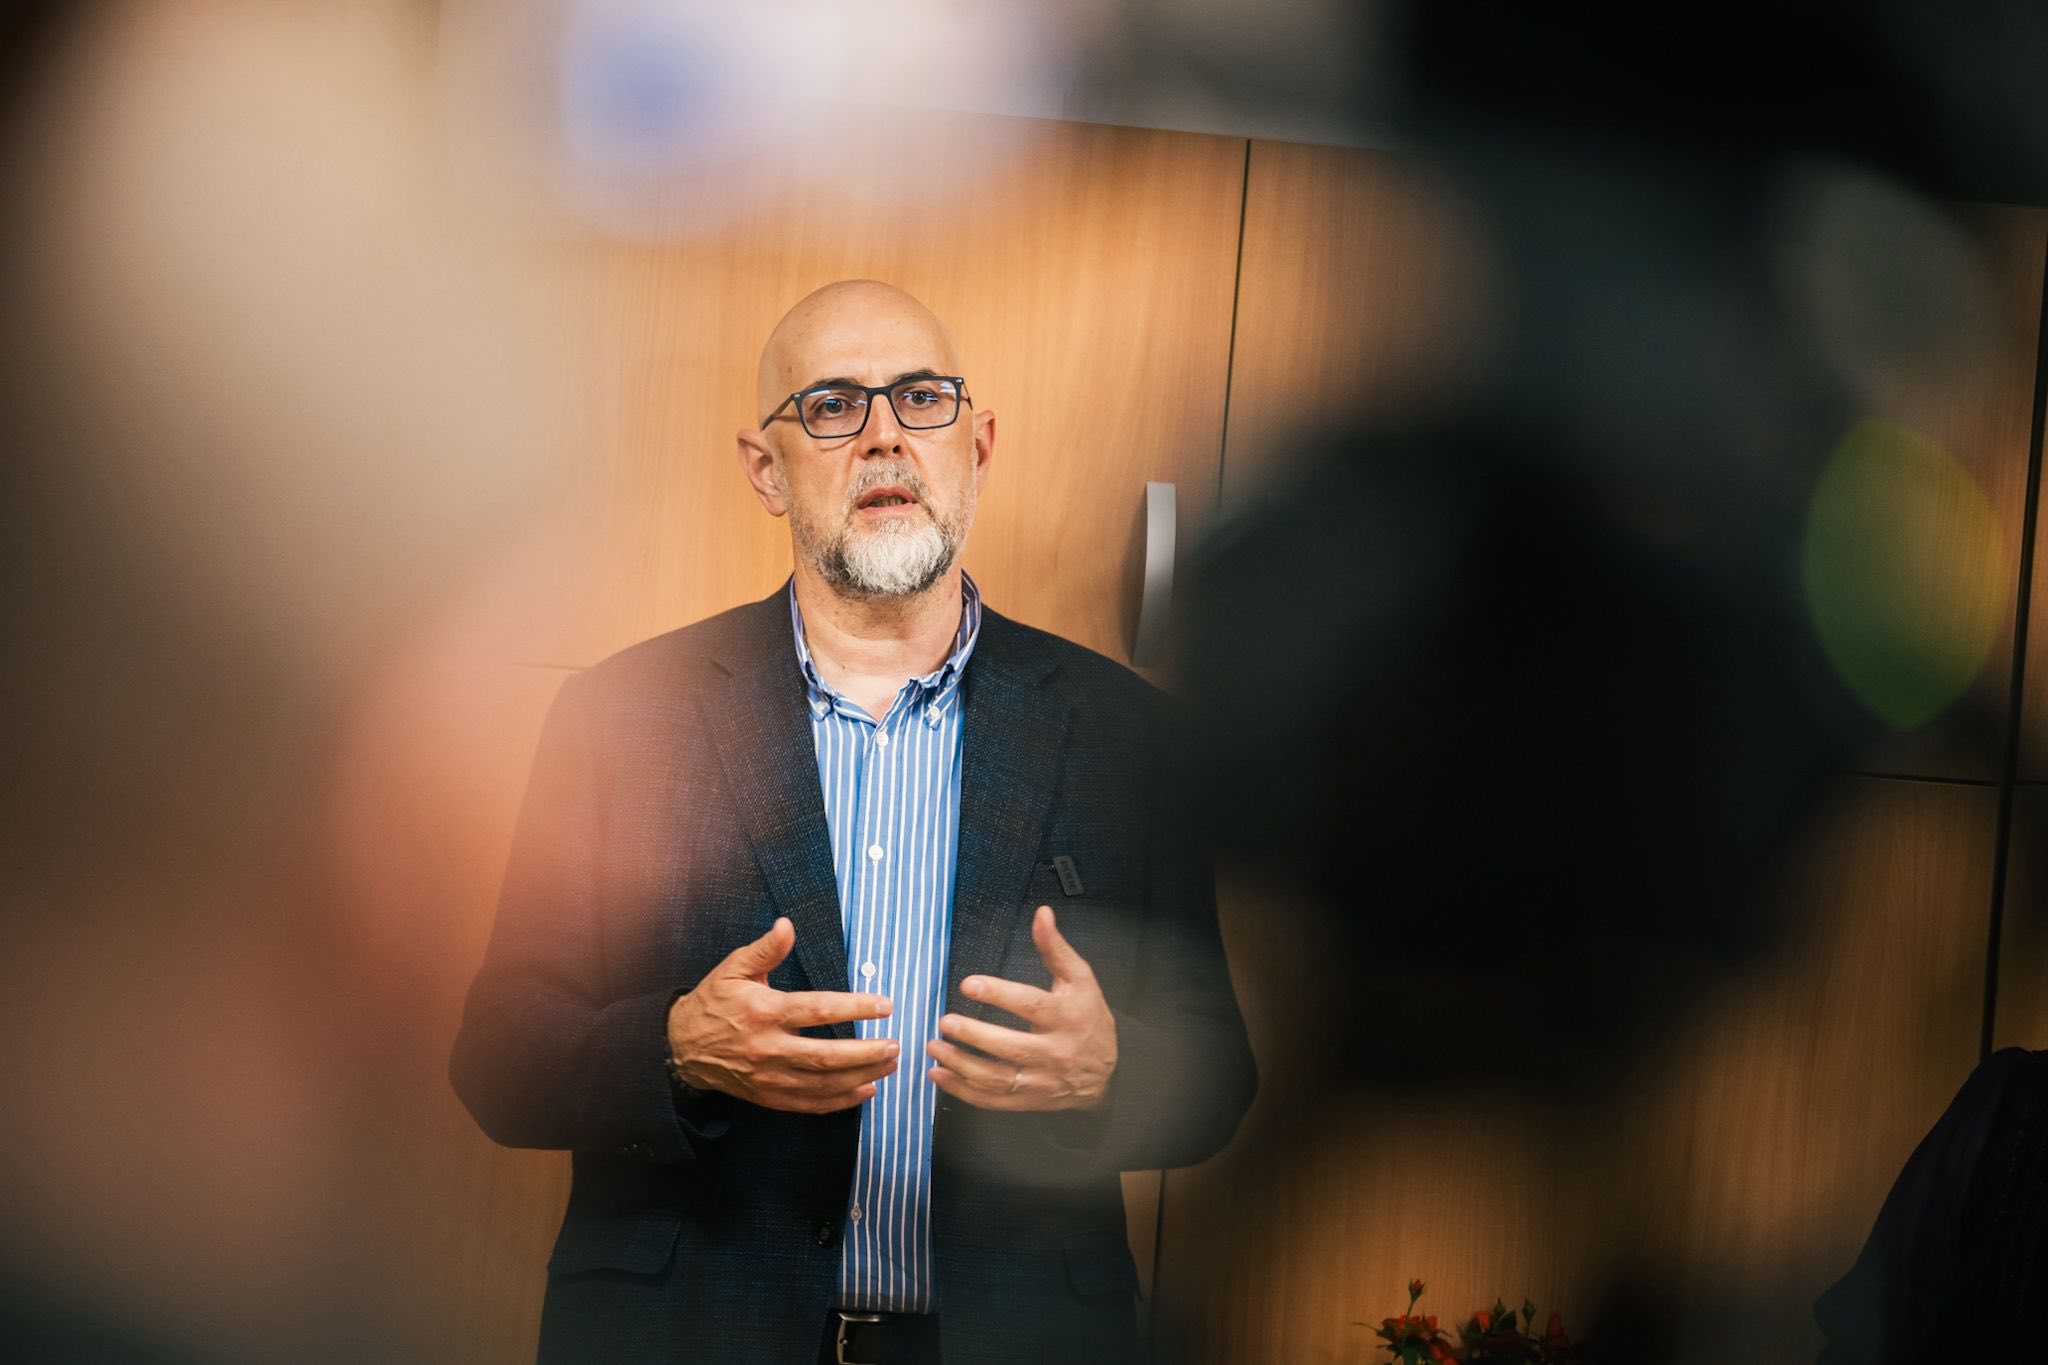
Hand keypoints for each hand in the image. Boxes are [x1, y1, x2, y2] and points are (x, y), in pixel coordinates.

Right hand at [667, 917, 896, 1113]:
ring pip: (822, 1084)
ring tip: (889, 1065)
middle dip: (866, 1052)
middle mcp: (769, 1048)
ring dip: (861, 1077)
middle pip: (826, 1056)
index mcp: (765, 1012)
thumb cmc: (714, 1002)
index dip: (855, 1007)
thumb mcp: (734, 968)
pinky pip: (810, 1104)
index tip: (885, 1005)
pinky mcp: (769, 1096)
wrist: (683, 1047)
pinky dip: (840, 1101)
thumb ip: (766, 949)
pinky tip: (865, 1091)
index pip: (818, 1010)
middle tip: (895, 1044)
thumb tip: (787, 925)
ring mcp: (769, 1077)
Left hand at [927, 905, 1117, 1111]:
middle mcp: (1055, 1053)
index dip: (999, 994)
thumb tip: (1041, 914)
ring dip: (961, 1064)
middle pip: (1011, 1047)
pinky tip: (938, 1075)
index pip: (1030, 1006)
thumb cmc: (1088, 1018)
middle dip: (975, 1036)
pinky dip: (963, 1091)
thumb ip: (1055, 949)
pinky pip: (992, 1100)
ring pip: (997, 1078)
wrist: (1107, 1073)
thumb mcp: (1080, 980)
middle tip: (945, 1021)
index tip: (969, 983)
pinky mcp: (1028, 1101)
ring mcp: (1041, 1081)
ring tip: (934, 1046)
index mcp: (1066, 1017)